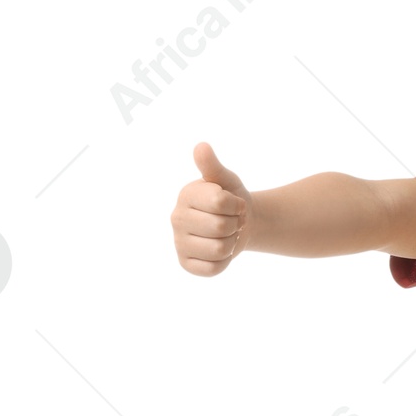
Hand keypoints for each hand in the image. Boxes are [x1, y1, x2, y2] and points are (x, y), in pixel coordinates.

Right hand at [171, 143, 250, 276]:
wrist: (238, 223)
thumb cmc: (230, 198)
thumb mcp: (225, 179)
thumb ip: (213, 166)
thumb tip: (201, 147)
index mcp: (186, 195)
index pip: (220, 202)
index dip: (236, 205)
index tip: (233, 204)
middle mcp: (177, 218)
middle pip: (221, 227)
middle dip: (235, 225)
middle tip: (231, 221)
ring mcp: (179, 242)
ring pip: (220, 250)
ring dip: (231, 243)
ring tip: (226, 235)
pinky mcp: (186, 263)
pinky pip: (213, 269)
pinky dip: (224, 261)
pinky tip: (220, 251)